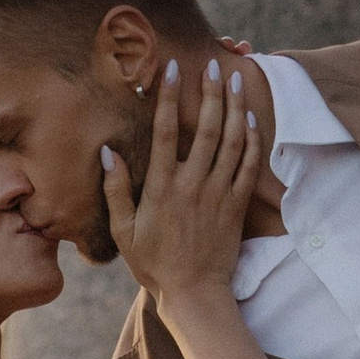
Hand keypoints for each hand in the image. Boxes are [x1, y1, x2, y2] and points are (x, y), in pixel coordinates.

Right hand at [101, 56, 261, 310]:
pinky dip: (251, 140)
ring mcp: (218, 195)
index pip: (166, 133)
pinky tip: (249, 119)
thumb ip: (115, 190)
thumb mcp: (123, 231)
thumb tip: (107, 153)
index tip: (173, 70)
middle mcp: (192, 186)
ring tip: (235, 80)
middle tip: (213, 65)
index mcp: (161, 188)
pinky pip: (248, 166)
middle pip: (207, 129)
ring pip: (232, 142)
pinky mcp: (236, 206)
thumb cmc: (154, 264)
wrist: (195, 294)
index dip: (170, 98)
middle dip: (210, 92)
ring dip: (234, 108)